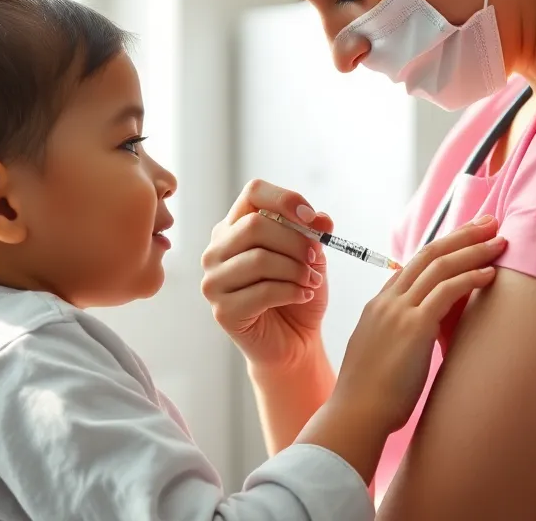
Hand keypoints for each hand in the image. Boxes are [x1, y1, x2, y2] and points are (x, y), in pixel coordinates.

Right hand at [201, 179, 333, 368]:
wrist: (294, 342)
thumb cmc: (297, 293)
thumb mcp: (311, 257)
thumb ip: (313, 233)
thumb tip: (321, 218)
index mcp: (234, 227)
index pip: (253, 193)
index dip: (285, 199)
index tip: (312, 219)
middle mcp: (216, 250)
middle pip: (254, 226)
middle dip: (295, 241)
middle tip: (315, 258)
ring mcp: (214, 281)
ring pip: (259, 259)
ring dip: (296, 270)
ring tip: (312, 281)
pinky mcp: (223, 311)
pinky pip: (262, 291)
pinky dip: (292, 292)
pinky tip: (303, 296)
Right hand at [331, 216, 505, 433]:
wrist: (355, 414)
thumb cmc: (370, 396)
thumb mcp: (380, 355)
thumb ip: (396, 337)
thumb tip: (417, 337)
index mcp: (378, 306)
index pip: (413, 265)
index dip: (442, 247)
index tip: (465, 237)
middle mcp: (387, 301)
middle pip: (428, 254)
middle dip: (461, 235)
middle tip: (488, 222)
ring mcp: (398, 312)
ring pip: (439, 266)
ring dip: (472, 250)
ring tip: (499, 241)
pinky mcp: (413, 327)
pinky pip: (446, 291)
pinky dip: (470, 278)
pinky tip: (490, 273)